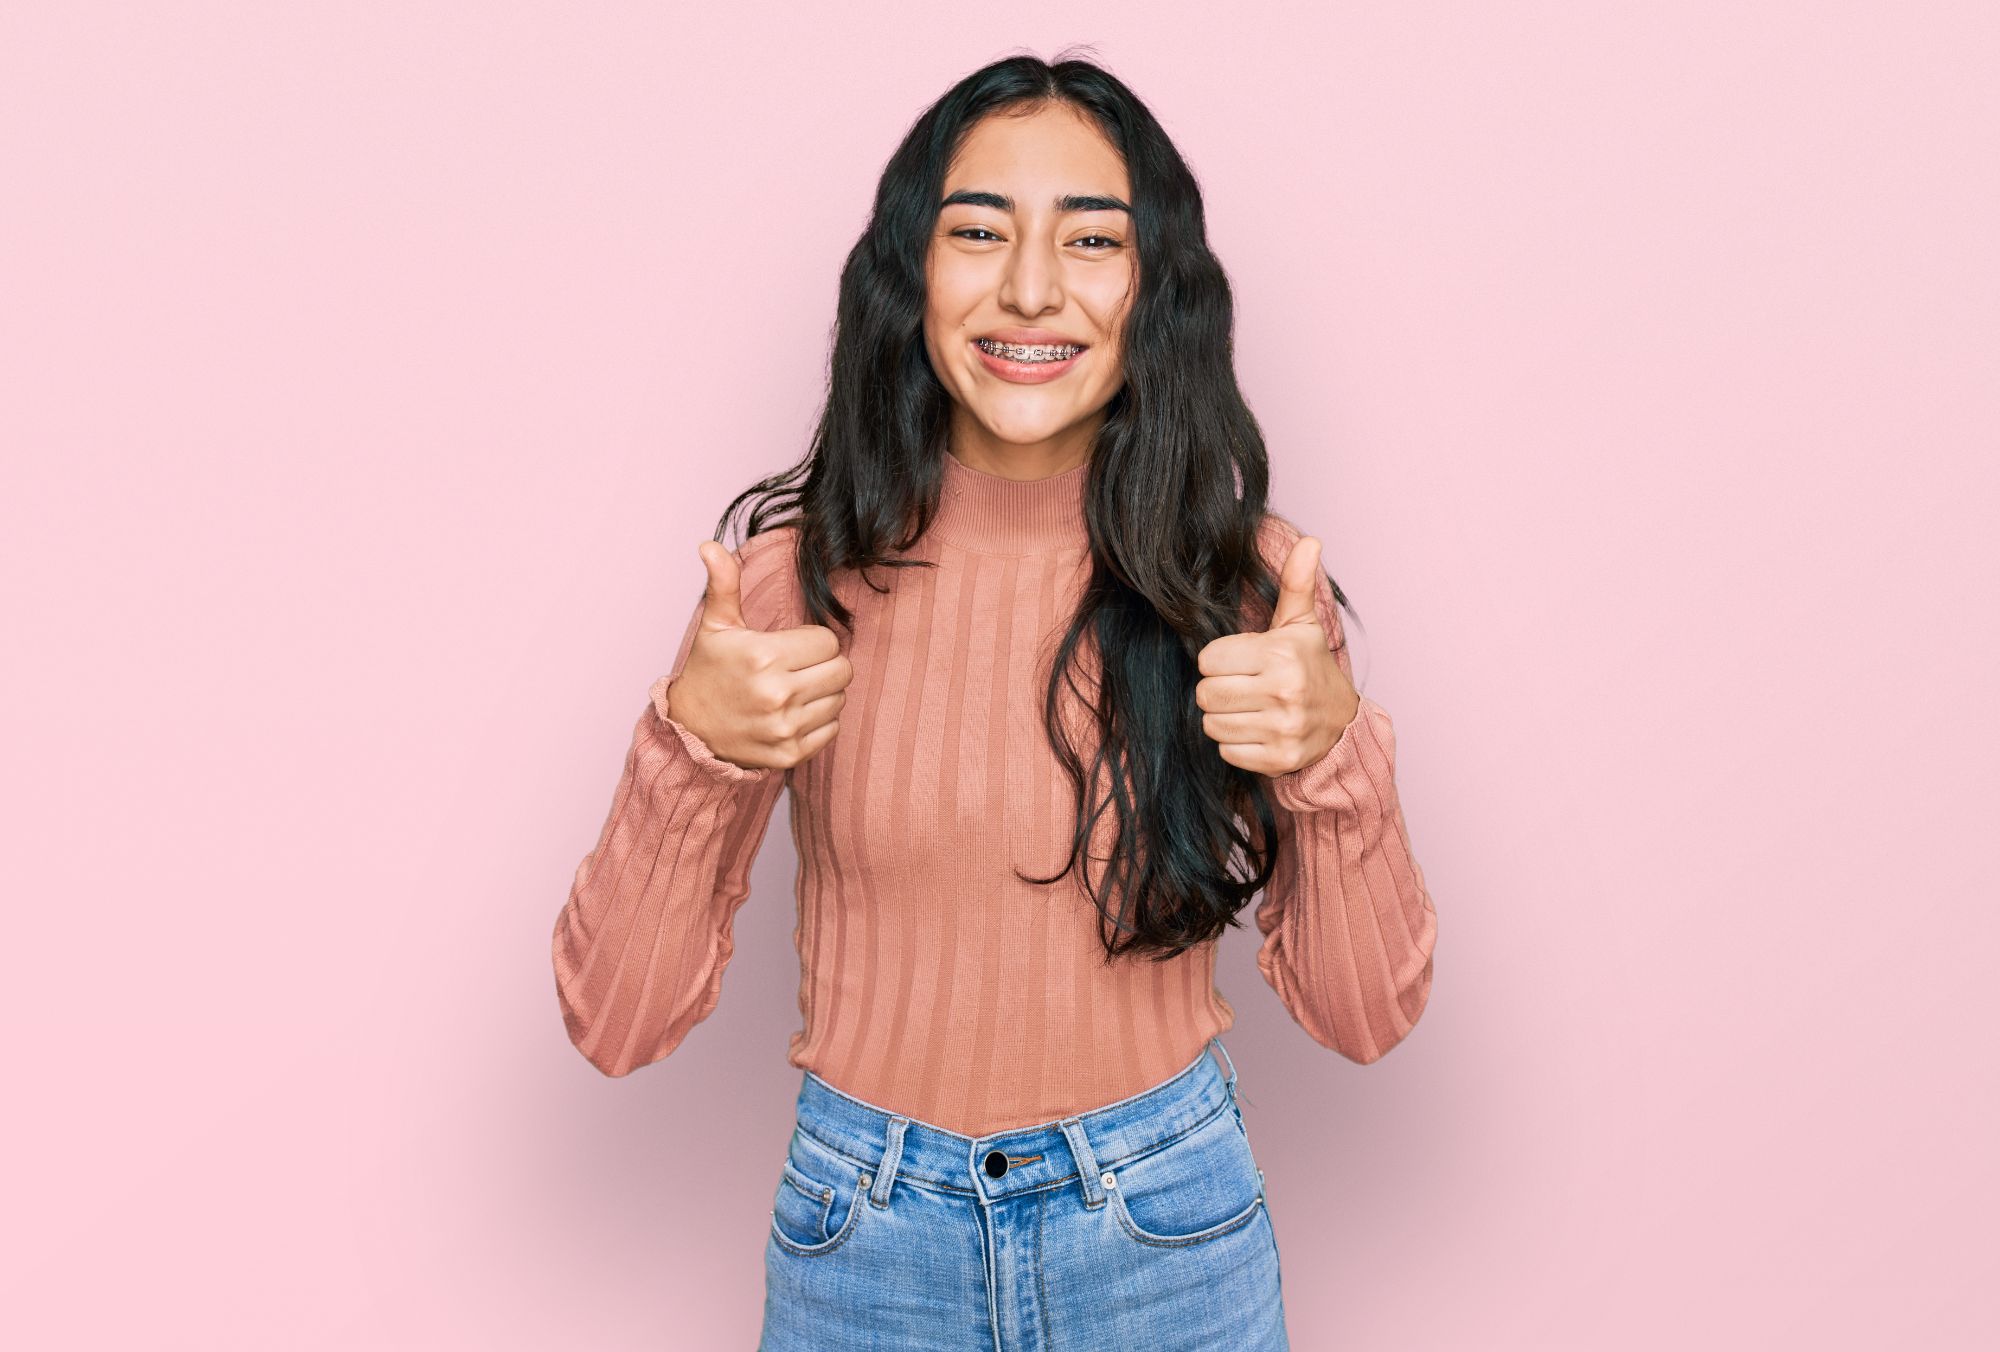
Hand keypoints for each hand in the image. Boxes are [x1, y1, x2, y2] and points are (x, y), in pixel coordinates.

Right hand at [662, 541, 851, 770]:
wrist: (690, 731)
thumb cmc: (708, 672)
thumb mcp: (716, 626)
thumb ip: (724, 584)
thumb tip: (710, 545)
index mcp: (763, 656)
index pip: (829, 641)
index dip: (814, 641)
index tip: (792, 647)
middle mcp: (776, 694)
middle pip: (842, 670)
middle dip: (826, 664)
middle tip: (800, 668)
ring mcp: (784, 727)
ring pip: (840, 699)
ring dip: (824, 693)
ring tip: (794, 691)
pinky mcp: (790, 753)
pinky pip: (832, 729)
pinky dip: (820, 721)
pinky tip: (794, 714)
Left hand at [1194, 534, 1360, 776]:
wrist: (1343, 722)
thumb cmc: (1310, 666)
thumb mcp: (1301, 624)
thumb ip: (1296, 582)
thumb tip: (1310, 540)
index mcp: (1280, 654)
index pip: (1208, 660)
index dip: (1218, 661)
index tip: (1239, 662)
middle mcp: (1283, 692)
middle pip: (1206, 694)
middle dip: (1217, 689)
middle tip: (1240, 686)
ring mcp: (1283, 728)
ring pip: (1213, 725)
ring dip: (1224, 717)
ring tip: (1247, 708)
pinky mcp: (1280, 758)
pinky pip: (1227, 752)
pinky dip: (1235, 744)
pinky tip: (1256, 730)